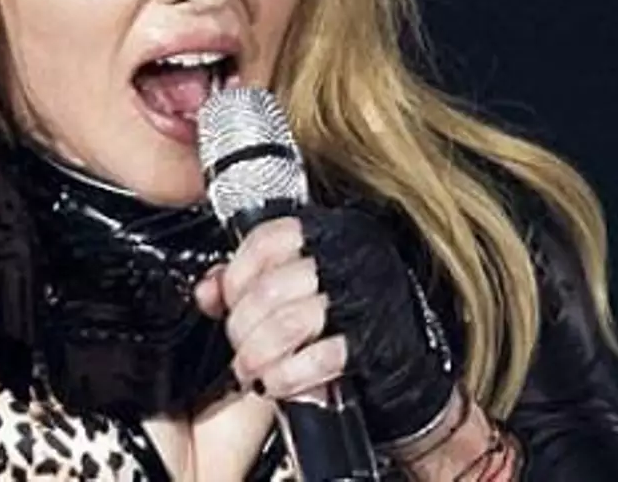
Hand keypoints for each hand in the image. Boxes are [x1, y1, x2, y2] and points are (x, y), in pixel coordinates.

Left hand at [194, 208, 457, 445]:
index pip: (270, 239)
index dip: (237, 273)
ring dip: (257, 354)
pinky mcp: (377, 345)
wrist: (409, 376)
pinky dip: (286, 377)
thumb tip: (208, 290)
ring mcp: (368, 301)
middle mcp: (354, 259)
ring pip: (289, 323)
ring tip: (250, 368)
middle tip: (237, 343)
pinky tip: (275, 384)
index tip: (226, 299)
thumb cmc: (351, 326)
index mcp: (334, 234)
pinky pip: (318, 359)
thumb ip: (253, 281)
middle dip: (241, 324)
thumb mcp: (302, 289)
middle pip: (271, 286)